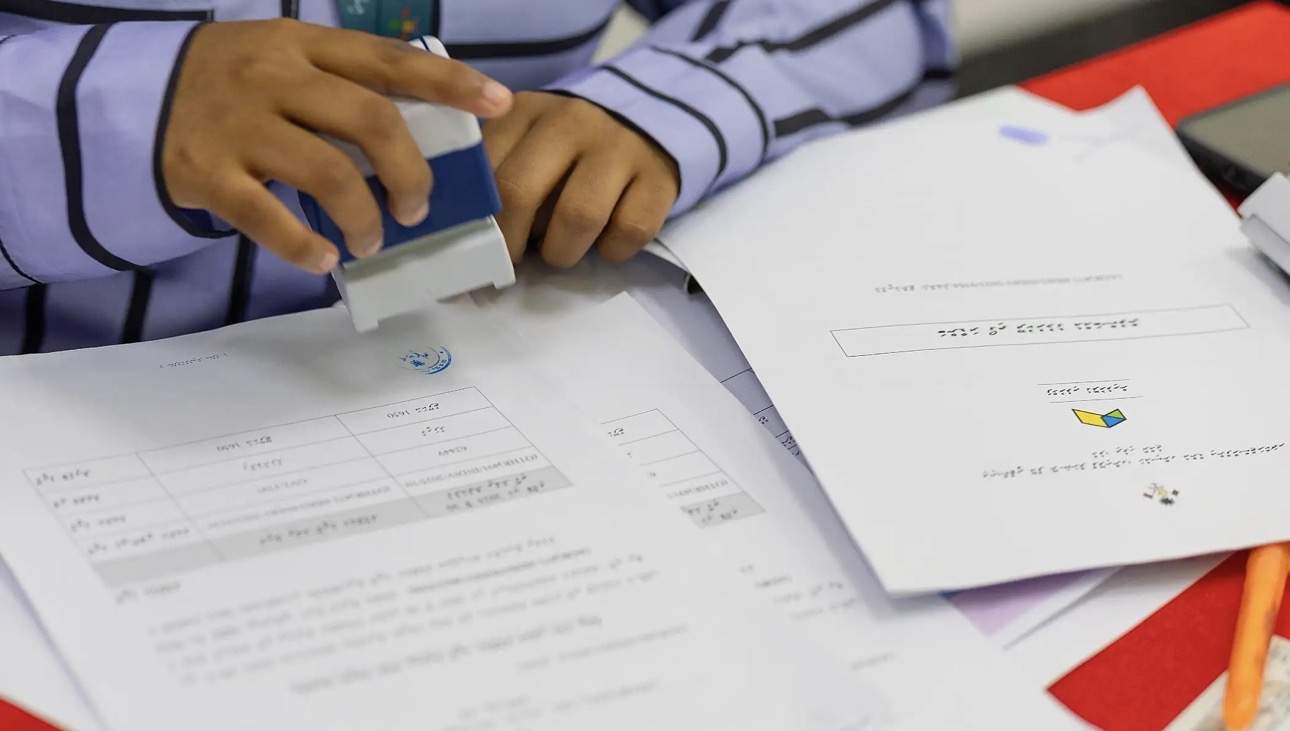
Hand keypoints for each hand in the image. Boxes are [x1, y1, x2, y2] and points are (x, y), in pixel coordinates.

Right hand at [162, 19, 512, 273]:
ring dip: (365, 218)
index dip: (451, 82)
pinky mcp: (207, 173)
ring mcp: (240, 125)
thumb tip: (425, 139)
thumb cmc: (235, 85)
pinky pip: (267, 217)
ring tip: (371, 239)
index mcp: (303, 46)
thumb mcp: (287, 62)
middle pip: (371, 121)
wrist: (132, 94)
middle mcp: (274, 77)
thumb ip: (345, 88)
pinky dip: (303, 245)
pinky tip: (321, 259)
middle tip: (418, 208)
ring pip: (329, 174)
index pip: (390, 61)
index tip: (499, 104)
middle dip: (411, 173)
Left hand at [482, 92, 679, 266]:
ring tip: (560, 249)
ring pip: (578, 217)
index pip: (484, 169)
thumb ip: (495, 170)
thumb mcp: (526, 139)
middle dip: (510, 241)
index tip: (478, 243)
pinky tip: (605, 239)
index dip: (477, 218)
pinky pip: (628, 231)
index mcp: (526, 110)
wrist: (650, 118)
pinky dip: (612, 250)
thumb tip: (467, 235)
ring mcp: (618, 147)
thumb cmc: (572, 146)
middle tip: (513, 258)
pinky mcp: (658, 178)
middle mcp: (571, 120)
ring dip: (561, 251)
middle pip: (520, 191)